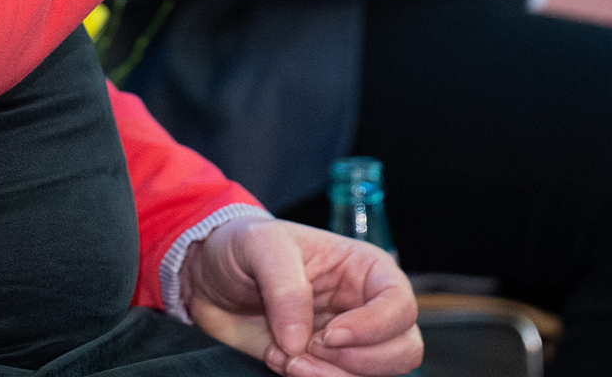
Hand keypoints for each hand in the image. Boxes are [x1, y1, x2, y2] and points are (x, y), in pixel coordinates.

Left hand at [184, 216, 421, 376]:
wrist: (209, 276)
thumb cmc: (244, 247)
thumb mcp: (260, 246)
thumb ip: (285, 287)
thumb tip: (299, 341)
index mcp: (365, 270)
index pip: (400, 305)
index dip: (374, 327)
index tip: (330, 335)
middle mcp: (365, 308)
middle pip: (402, 350)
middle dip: (356, 361)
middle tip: (308, 349)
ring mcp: (348, 342)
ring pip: (374, 376)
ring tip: (286, 359)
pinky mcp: (324, 365)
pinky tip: (280, 361)